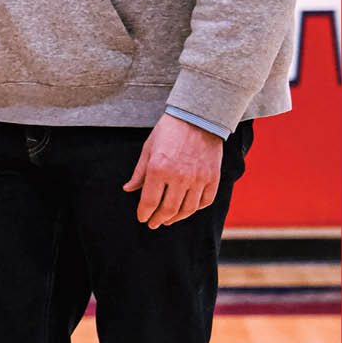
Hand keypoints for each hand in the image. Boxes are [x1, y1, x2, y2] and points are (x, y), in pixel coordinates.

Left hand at [122, 113, 222, 228]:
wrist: (197, 118)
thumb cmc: (168, 131)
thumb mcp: (148, 149)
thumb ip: (139, 172)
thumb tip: (128, 189)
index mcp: (158, 169)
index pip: (150, 201)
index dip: (144, 213)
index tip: (142, 218)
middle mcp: (179, 177)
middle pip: (168, 210)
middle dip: (159, 220)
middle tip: (154, 224)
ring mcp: (198, 179)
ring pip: (187, 210)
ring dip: (176, 218)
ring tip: (168, 220)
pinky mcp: (213, 179)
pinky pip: (204, 202)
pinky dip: (195, 209)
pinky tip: (187, 210)